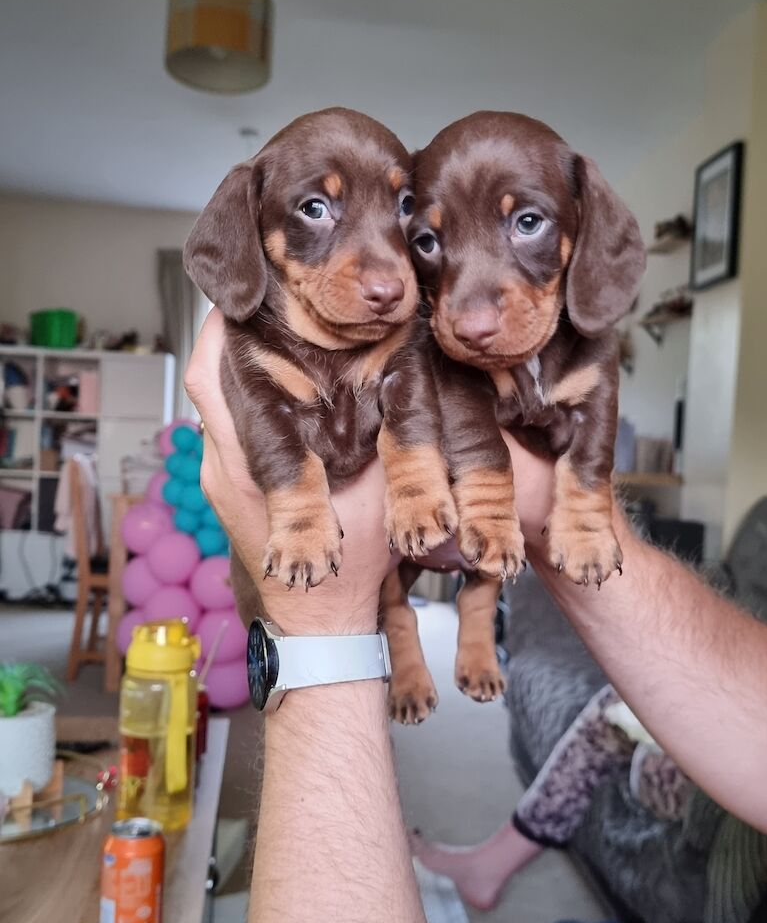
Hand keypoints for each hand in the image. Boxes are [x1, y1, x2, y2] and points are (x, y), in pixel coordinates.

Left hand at [184, 309, 390, 634]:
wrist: (322, 623)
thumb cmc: (348, 568)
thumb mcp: (377, 495)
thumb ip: (383, 441)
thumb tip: (402, 382)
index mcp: (250, 464)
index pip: (214, 381)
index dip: (223, 333)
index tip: (247, 298)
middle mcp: (223, 466)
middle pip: (209, 383)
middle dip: (235, 338)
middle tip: (269, 302)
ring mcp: (222, 479)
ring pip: (222, 405)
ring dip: (245, 367)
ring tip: (283, 334)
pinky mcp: (232, 488)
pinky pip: (234, 429)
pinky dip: (254, 399)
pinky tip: (291, 388)